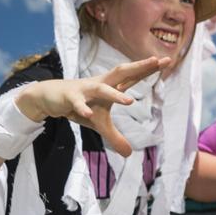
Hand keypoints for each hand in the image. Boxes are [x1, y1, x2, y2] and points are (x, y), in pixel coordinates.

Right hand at [15, 56, 168, 156]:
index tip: (166, 60)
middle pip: (122, 72)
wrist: (49, 97)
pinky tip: (88, 114)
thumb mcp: (99, 124)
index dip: (148, 69)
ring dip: (115, 95)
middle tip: (156, 61)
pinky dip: (82, 108)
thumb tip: (129, 154)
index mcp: (110, 86)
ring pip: (102, 89)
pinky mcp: (70, 97)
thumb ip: (115, 137)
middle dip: (139, 67)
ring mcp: (85, 89)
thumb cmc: (79, 106)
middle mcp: (101, 84)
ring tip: (130, 102)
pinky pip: (77, 103)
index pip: (133, 76)